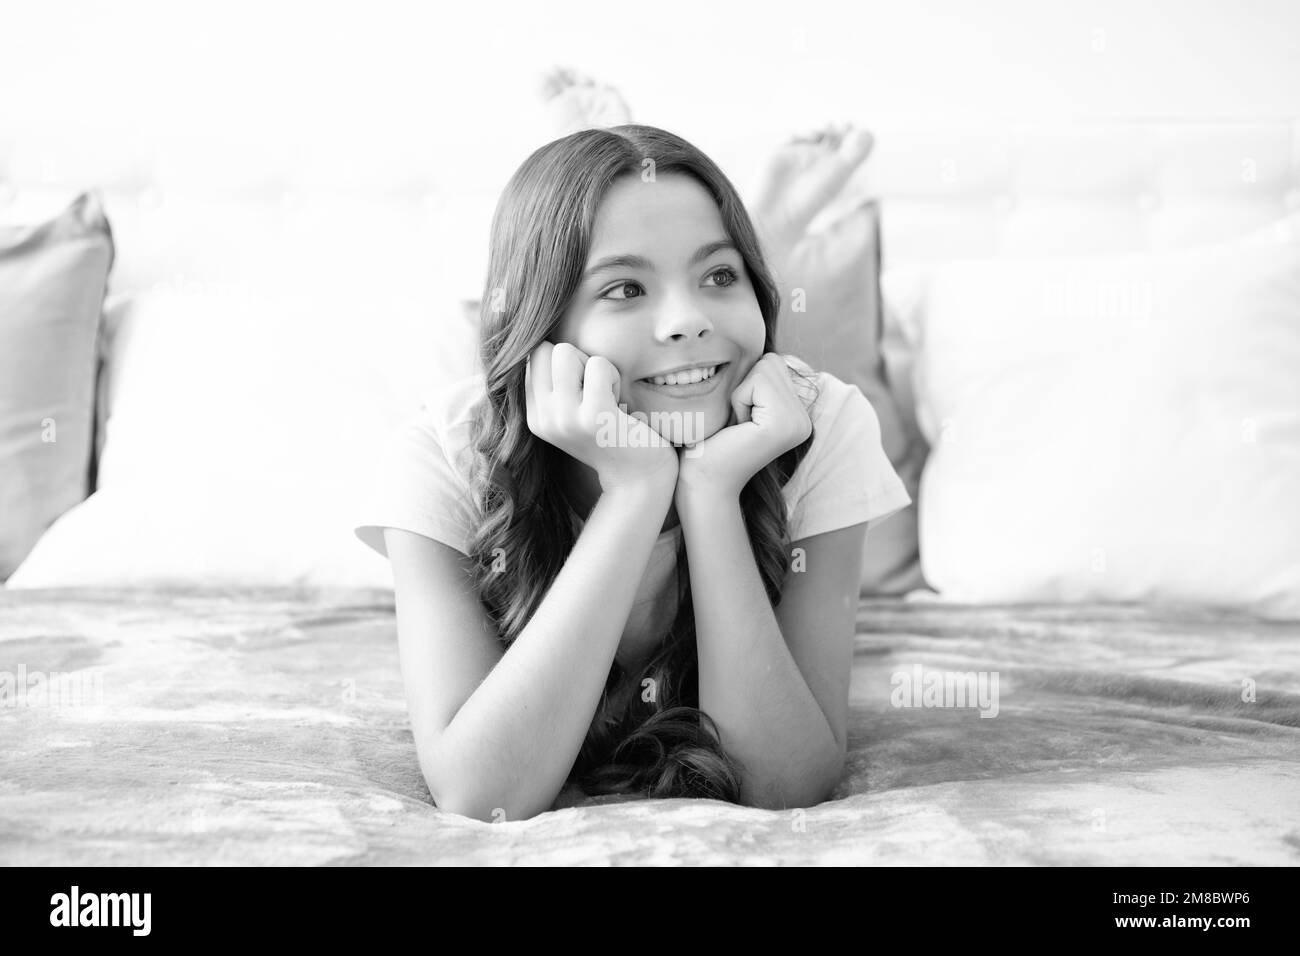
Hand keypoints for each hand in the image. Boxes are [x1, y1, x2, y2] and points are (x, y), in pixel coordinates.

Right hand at [524, 341, 678, 494]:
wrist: (639, 477)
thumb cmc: (613, 435)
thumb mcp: (574, 413)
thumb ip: (556, 385)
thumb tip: (544, 342)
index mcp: (535, 417)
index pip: (534, 358)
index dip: (564, 364)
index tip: (583, 391)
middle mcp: (543, 419)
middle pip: (545, 350)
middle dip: (577, 359)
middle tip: (597, 390)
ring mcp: (565, 419)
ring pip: (565, 352)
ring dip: (594, 366)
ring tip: (607, 396)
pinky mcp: (593, 417)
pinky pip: (598, 364)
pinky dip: (614, 376)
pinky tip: (620, 403)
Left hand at [676, 353, 812, 501]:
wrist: (702, 479)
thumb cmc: (710, 441)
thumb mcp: (738, 402)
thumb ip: (755, 378)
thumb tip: (756, 335)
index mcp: (797, 414)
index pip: (772, 362)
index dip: (745, 384)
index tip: (739, 419)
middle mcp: (805, 420)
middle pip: (771, 361)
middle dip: (744, 386)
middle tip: (737, 423)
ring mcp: (799, 424)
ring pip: (764, 367)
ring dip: (740, 394)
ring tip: (737, 426)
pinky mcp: (784, 425)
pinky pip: (757, 381)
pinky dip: (739, 399)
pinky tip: (739, 429)